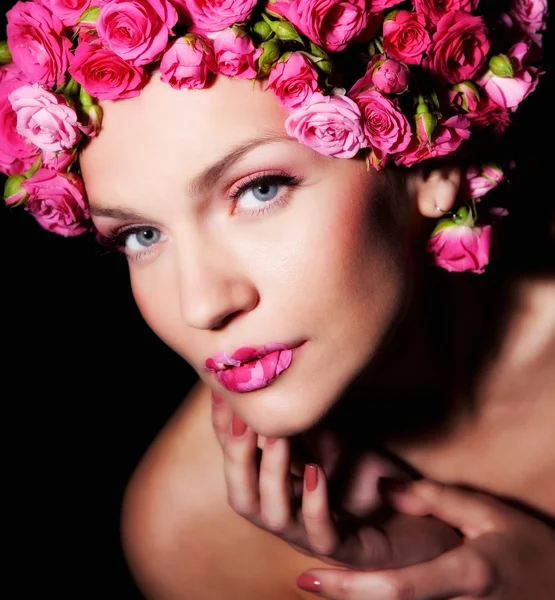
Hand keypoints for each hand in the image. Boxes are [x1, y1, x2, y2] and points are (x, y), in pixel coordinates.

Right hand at [211, 392, 460, 568]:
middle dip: (236, 456)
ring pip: (273, 516)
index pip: (238, 458)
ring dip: (271, 475)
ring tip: (278, 437)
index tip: (223, 391)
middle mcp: (285, 513)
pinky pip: (321, 534)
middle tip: (242, 418)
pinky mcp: (346, 549)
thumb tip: (275, 382)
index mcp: (276, 487)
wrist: (413, 515)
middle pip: (241, 494)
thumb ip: (300, 423)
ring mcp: (310, 535)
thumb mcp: (329, 439)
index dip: (226, 428)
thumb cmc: (363, 476)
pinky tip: (316, 472)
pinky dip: (315, 504)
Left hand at [296, 479, 554, 598]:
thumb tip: (383, 488)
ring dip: (359, 597)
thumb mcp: (488, 513)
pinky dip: (380, 597)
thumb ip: (435, 500)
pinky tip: (360, 585)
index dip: (350, 585)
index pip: (398, 587)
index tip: (310, 577)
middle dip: (345, 595)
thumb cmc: (530, 546)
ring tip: (325, 578)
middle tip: (306, 579)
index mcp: (465, 574)